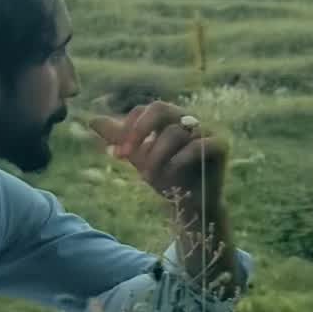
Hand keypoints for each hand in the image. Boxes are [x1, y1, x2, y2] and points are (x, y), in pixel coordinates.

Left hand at [90, 103, 226, 207]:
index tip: (115, 154)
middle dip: (139, 131)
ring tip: (149, 176)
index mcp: (169, 118)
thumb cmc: (166, 176)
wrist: (189, 202)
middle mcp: (188, 119)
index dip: (128, 128)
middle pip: (160, 109)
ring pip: (175, 132)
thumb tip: (91, 120)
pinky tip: (170, 173)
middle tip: (127, 156)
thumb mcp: (138, 157)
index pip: (144, 110)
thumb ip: (119, 138)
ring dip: (157, 156)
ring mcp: (206, 130)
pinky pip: (199, 145)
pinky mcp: (220, 145)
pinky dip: (180, 160)